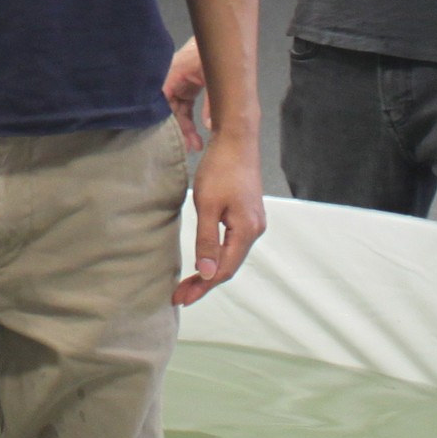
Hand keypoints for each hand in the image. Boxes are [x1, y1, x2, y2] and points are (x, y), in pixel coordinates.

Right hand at [163, 37, 208, 151]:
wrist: (223, 38)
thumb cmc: (213, 53)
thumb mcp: (213, 77)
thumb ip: (212, 102)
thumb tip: (209, 126)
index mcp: (171, 74)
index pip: (160, 101)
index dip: (162, 120)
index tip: (170, 138)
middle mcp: (171, 80)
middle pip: (168, 109)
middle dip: (178, 130)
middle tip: (188, 147)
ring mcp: (179, 84)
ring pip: (177, 111)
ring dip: (185, 128)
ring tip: (196, 145)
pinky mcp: (186, 87)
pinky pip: (184, 107)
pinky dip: (189, 121)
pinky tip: (197, 134)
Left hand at [177, 135, 266, 305]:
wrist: (237, 139)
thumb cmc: (221, 167)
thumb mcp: (207, 205)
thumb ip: (207, 241)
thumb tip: (207, 274)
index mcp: (247, 231)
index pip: (223, 270)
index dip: (202, 287)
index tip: (181, 298)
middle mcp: (255, 229)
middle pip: (229, 266)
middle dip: (205, 282)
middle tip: (180, 295)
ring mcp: (254, 221)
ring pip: (231, 255)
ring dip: (210, 270)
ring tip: (189, 282)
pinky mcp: (248, 213)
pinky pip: (233, 242)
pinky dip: (217, 254)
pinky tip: (205, 258)